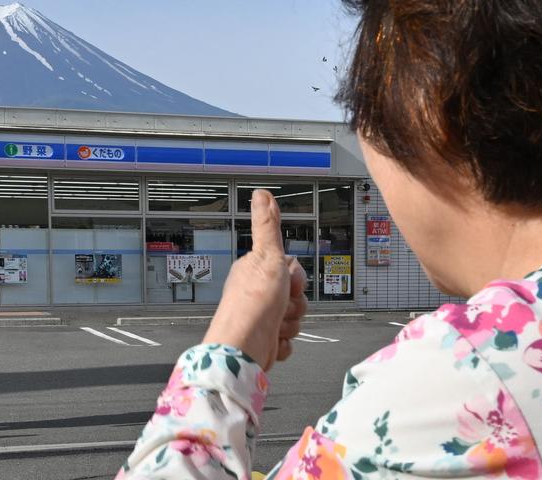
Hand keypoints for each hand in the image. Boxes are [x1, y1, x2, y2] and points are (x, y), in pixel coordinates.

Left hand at [202, 189, 307, 370]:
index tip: (286, 283)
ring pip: (295, 318)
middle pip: (297, 295)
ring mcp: (261, 317)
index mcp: (256, 270)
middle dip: (295, 305)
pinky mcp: (265, 339)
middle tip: (280, 305)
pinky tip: (273, 340)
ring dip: (290, 325)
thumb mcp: (267, 257)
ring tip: (275, 325)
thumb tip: (262, 194)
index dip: (296, 279)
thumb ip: (267, 226)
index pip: (293, 270)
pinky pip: (288, 339)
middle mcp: (258, 292)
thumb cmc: (253, 303)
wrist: (244, 347)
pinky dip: (284, 343)